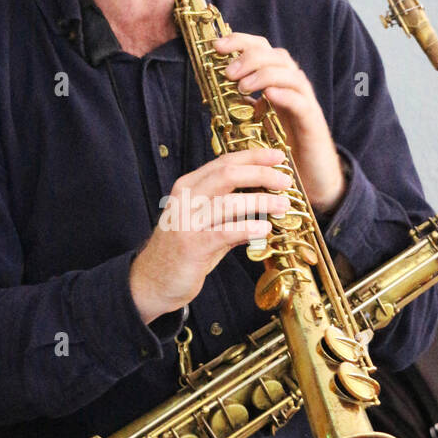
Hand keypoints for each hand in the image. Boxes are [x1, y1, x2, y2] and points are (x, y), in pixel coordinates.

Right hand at [129, 149, 290, 324]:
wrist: (152, 281)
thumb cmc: (183, 252)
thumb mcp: (207, 223)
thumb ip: (231, 212)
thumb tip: (266, 201)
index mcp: (189, 187)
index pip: (224, 162)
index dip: (254, 157)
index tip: (278, 156)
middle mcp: (186, 199)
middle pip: (228, 174)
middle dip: (260, 173)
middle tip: (285, 181)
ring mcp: (187, 222)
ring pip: (229, 202)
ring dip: (261, 201)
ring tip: (282, 205)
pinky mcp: (192, 245)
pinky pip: (225, 232)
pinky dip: (248, 227)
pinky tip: (265, 228)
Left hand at [213, 34, 344, 212]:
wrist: (312, 179)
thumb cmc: (282, 150)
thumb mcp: (256, 123)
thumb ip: (240, 106)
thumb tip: (212, 92)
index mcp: (277, 83)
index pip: (262, 49)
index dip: (240, 41)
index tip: (216, 46)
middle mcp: (293, 88)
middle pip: (276, 55)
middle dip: (249, 57)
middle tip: (228, 73)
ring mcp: (305, 103)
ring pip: (290, 74)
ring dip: (264, 74)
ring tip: (243, 87)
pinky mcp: (313, 123)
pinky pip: (301, 102)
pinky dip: (285, 95)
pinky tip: (268, 96)